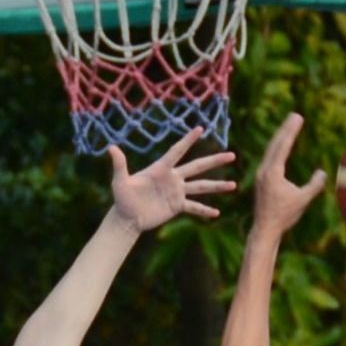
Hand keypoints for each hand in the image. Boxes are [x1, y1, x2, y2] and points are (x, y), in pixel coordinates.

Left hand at [107, 132, 236, 232]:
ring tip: (234, 185)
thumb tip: (110, 148)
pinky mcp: (177, 206)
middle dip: (214, 161)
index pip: (177, 151)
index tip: (200, 128)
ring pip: (201, 187)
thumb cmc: (122, 198)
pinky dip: (204, 210)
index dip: (188, 140)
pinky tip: (217, 213)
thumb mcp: (120, 181)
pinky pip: (194, 207)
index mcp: (161, 169)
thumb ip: (119, 165)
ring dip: (217, 186)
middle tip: (232, 155)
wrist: (127, 217)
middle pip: (198, 166)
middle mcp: (173, 178)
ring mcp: (177, 192)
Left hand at [250, 114, 325, 237]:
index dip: (291, 130)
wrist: (265, 229)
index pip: (283, 146)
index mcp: (272, 172)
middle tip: (295, 115)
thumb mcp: (303, 200)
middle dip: (285, 129)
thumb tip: (322, 172)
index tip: (297, 117)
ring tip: (289, 125)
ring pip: (271, 151)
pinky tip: (282, 146)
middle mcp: (264, 170)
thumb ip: (314, 185)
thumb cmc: (284, 216)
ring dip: (280, 137)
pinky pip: (270, 158)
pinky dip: (277, 149)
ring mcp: (261, 174)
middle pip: (275, 144)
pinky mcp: (261, 180)